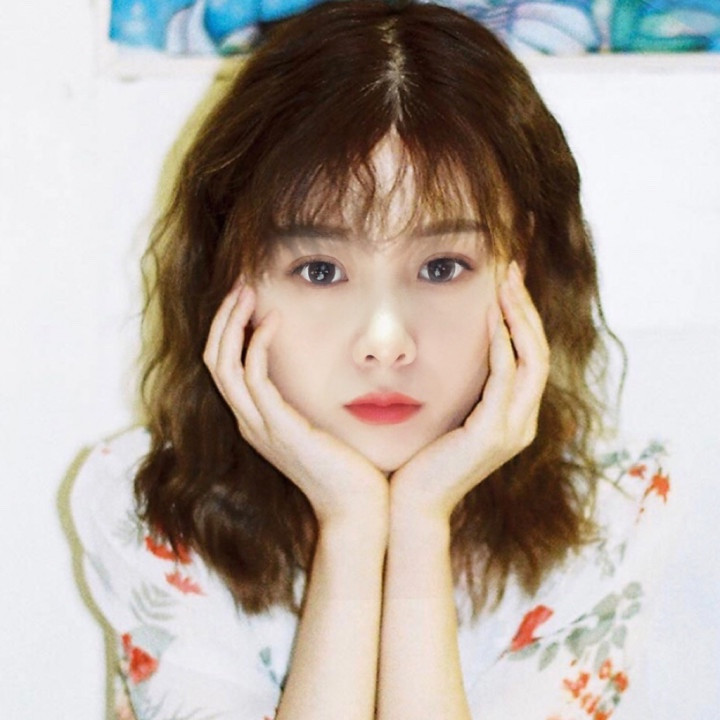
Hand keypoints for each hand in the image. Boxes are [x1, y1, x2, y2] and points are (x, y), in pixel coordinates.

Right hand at [203, 286, 389, 530]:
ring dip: (233, 324)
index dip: (227, 331)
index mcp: (255, 421)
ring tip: (249, 292)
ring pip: (224, 365)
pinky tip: (274, 322)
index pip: (223, 367)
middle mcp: (248, 422)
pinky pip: (254, 377)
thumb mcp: (317, 427)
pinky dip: (258, 344)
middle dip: (223, 319)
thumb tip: (315, 368)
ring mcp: (259, 426)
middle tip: (241, 286)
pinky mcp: (278, 427)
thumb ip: (304, 401)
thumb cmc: (345, 467)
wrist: (357, 508)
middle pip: (214, 361)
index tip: (245, 299)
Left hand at [389, 262, 549, 523]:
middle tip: (512, 270)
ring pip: (532, 361)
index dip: (524, 319)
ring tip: (505, 284)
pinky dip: (502, 346)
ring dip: (519, 318)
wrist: (411, 506)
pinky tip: (491, 320)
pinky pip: (505, 380)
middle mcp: (522, 423)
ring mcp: (512, 430)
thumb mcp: (449, 418)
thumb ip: (464, 391)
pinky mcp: (493, 435)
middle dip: (526, 308)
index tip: (509, 284)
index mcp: (514, 417)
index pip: (531, 358)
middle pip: (540, 353)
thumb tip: (455, 353)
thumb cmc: (422, 461)